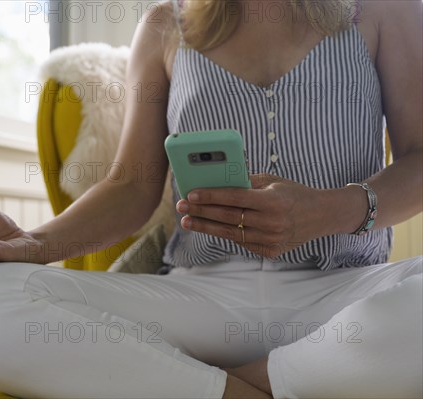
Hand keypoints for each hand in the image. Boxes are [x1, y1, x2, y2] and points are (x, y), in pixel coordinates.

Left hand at [175, 174, 329, 257]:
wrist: (322, 216)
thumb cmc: (293, 193)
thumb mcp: (273, 181)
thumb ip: (246, 182)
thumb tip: (217, 181)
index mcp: (273, 201)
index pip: (235, 198)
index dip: (211, 196)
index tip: (191, 194)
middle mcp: (272, 223)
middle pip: (228, 218)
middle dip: (201, 211)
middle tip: (181, 207)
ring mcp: (271, 240)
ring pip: (230, 234)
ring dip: (206, 226)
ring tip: (188, 220)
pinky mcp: (270, 251)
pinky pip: (241, 242)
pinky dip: (224, 234)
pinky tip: (209, 227)